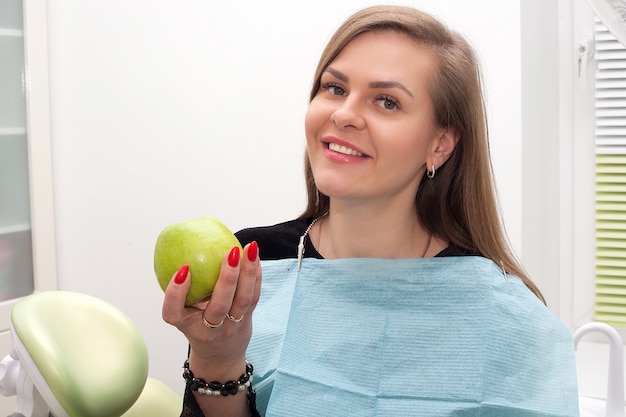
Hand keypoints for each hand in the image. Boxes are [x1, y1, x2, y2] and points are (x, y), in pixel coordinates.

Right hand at [162, 241, 261, 377]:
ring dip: (248, 272)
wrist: (220, 357)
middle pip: (219, 306)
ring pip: (243, 301)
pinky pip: (254, 297)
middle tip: (231, 252)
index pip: (174, 313)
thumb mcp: (185, 312)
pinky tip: (256, 257)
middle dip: (227, 278)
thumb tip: (185, 245)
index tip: (183, 269)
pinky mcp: (247, 321)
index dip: (175, 293)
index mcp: (186, 325)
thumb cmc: (198, 324)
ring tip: (250, 248)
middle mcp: (208, 329)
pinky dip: (256, 276)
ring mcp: (230, 327)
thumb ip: (184, 289)